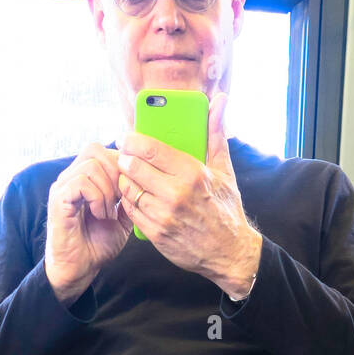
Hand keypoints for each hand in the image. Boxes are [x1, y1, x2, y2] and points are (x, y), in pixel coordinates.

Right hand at [45, 143, 133, 303]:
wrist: (80, 268)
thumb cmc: (97, 245)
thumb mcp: (122, 218)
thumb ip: (129, 198)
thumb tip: (141, 180)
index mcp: (85, 178)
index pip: (103, 150)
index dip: (121, 166)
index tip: (129, 191)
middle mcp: (71, 177)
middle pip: (95, 150)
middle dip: (115, 173)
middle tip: (121, 199)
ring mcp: (63, 187)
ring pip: (91, 165)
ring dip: (107, 189)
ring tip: (108, 212)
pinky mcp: (59, 200)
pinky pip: (81, 183)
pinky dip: (97, 198)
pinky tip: (100, 215)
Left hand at [116, 92, 261, 297]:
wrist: (229, 253)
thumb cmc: (225, 210)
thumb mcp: (224, 170)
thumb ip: (215, 134)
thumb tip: (220, 101)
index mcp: (192, 173)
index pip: (150, 149)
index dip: (131, 140)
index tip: (126, 138)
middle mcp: (176, 194)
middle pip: (133, 167)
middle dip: (124, 158)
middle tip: (123, 155)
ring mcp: (164, 216)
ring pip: (128, 189)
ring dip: (124, 180)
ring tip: (128, 175)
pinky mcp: (156, 234)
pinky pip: (131, 211)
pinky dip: (128, 201)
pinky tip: (134, 195)